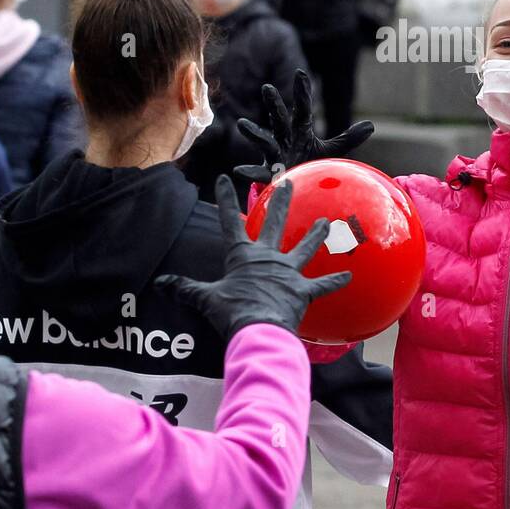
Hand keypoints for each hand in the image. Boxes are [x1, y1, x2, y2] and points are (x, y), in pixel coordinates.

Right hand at [155, 174, 349, 339]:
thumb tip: (160, 283)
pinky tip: (349, 274)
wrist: (257, 330)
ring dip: (315, 235)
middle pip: (274, 223)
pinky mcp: (302, 290)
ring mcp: (288, 272)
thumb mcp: (205, 299)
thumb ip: (184, 288)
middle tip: (288, 181)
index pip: (230, 222)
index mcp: (243, 256)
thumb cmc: (231, 312)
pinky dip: (334, 281)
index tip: (222, 178)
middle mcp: (268, 258)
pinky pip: (322, 285)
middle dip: (281, 201)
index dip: (226, 200)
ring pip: (304, 248)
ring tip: (326, 223)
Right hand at [234, 69, 374, 184]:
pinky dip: (249, 173)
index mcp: (299, 132)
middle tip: (267, 88)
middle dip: (274, 105)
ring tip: (242, 123)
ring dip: (253, 133)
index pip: (302, 109)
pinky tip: (238, 171)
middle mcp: (284, 140)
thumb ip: (347, 138)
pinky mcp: (268, 176)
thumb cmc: (307, 164)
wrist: (293, 189)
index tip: (300, 73)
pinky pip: (257, 174)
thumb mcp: (329, 151)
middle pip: (279, 120)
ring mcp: (274, 157)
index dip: (302, 93)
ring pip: (263, 142)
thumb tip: (371, 125)